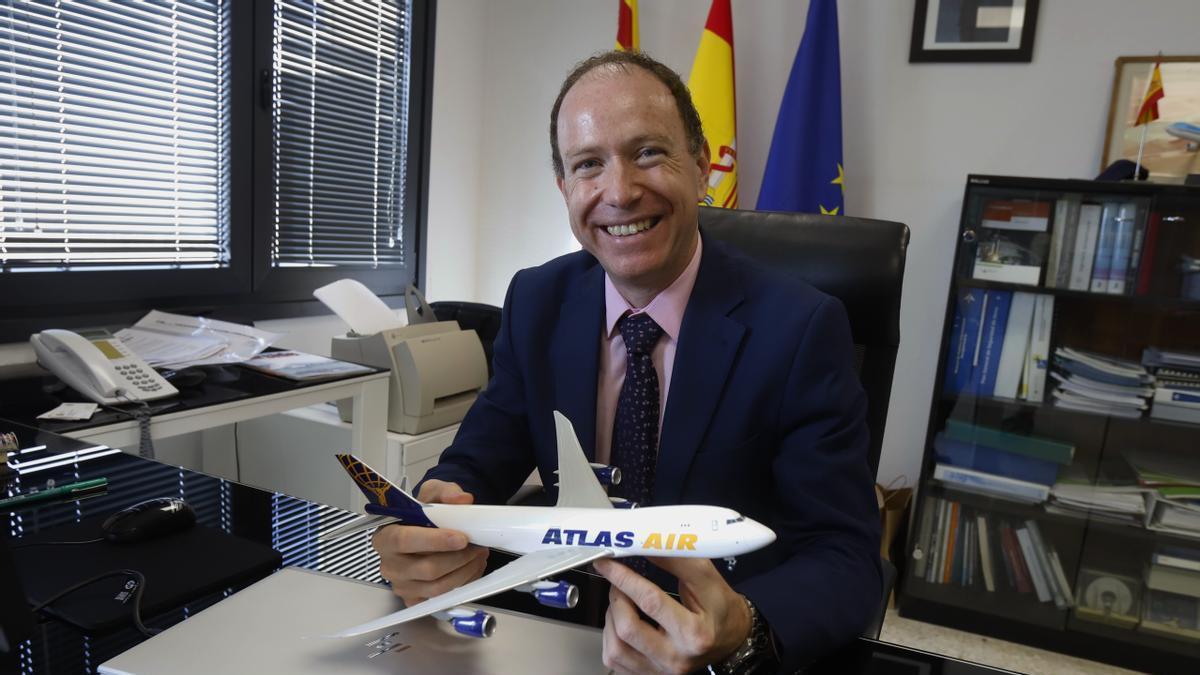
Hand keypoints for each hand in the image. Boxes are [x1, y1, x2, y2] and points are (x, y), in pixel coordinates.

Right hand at [370, 479, 488, 605]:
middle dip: (459, 558)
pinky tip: (470, 567)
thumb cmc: (422, 513)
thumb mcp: (432, 493)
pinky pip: (443, 598)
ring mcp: (401, 585)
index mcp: (385, 537)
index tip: (461, 538)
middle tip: (477, 545)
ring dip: (465, 571)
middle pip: (426, 569)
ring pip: (438, 587)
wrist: (423, 530)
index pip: (405, 540)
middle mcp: (389, 565)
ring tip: (478, 554)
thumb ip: (446, 492)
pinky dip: (463, 583)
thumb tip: (462, 499)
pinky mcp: (414, 600)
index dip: (435, 541)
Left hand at [594, 557, 751, 674]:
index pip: (650, 601)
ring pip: (615, 648)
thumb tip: (644, 545)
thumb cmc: (721, 608)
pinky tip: (621, 623)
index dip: (624, 578)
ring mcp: (661, 670)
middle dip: (616, 598)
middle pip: (627, 629)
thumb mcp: (707, 579)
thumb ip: (676, 560)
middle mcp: (676, 658)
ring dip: (610, 618)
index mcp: (694, 633)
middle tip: (619, 582)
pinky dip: (610, 638)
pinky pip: (614, 661)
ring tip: (622, 603)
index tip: (608, 563)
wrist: (732, 638)